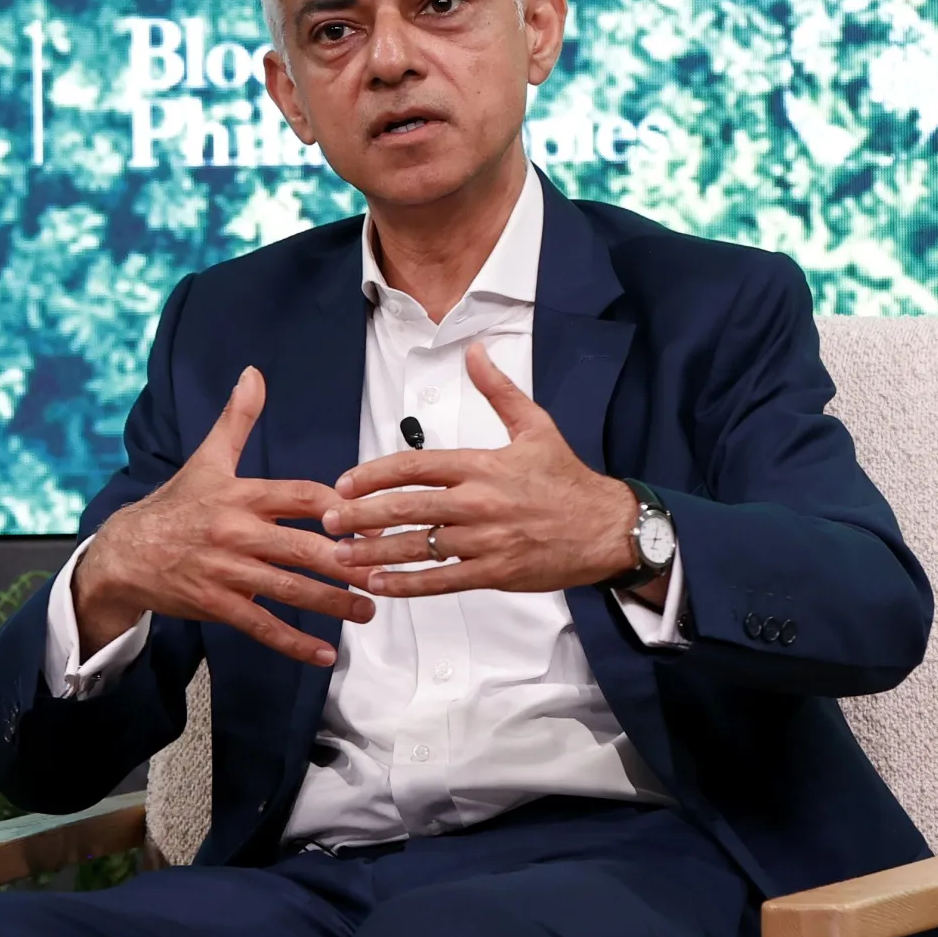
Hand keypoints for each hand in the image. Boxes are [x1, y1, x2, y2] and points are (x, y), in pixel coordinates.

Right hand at [75, 367, 373, 664]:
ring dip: (332, 603)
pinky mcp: (217, 605)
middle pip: (300, 548)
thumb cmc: (175, 507)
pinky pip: (261, 626)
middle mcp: (236, 533)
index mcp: (241, 495)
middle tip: (383, 570)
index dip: (336, 507)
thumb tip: (253, 375)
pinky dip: (293, 643)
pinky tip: (324, 654)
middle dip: (345, 562)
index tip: (370, 517)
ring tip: (368, 609)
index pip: (298, 496)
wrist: (124, 553)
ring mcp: (226, 572)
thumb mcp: (206, 460)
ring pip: (288, 590)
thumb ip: (237, 421)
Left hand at [321, 341, 640, 596]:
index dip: (374, 475)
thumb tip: (475, 351)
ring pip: (419, 547)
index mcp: (482, 465)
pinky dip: (408, 584)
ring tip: (342, 556)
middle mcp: (479, 503)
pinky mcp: (495, 572)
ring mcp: (485, 541)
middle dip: (361, 516)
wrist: (607, 528)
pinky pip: (442, 581)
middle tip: (330, 521)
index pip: (415, 467)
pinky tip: (380, 585)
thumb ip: (498, 390)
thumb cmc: (568, 480)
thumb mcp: (535, 426)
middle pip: (406, 508)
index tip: (346, 483)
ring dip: (375, 553)